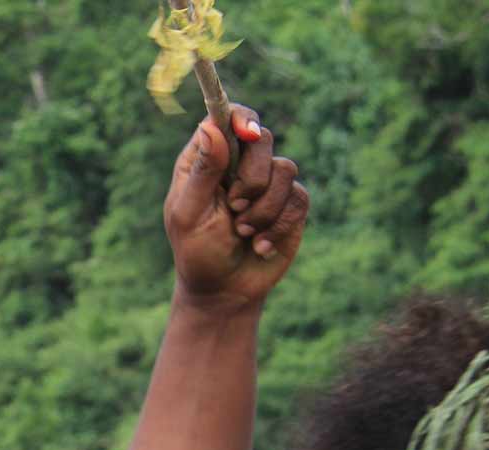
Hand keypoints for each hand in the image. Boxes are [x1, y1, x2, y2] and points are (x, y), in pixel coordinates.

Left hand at [164, 106, 309, 312]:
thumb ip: (202, 172)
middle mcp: (238, 166)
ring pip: (285, 170)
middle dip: (252, 178)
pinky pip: (298, 198)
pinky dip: (278, 224)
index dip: (241, 119)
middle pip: (262, 139)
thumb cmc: (198, 253)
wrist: (225, 291)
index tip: (247, 134)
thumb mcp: (190, 215)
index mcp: (206, 162)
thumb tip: (210, 128)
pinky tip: (260, 244)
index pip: (225, 118)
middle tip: (235, 208)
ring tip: (243, 232)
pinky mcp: (290, 204)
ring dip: (264, 208)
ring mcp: (267, 183)